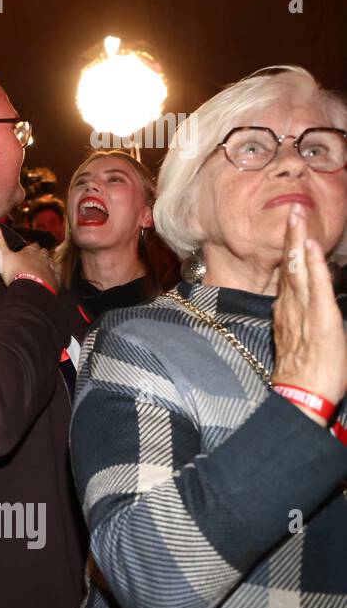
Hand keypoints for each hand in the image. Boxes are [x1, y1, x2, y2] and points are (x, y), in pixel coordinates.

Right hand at [0, 226, 58, 290]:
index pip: (32, 246)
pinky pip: (56, 276)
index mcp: (30, 252)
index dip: (31, 246)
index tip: (29, 246)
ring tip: (45, 264)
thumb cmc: (16, 272)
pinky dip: (54, 275)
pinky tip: (53, 277)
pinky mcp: (54, 281)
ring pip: (51, 263)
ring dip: (48, 263)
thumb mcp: (3, 256)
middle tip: (37, 254)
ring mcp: (49, 269)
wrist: (30, 288)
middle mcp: (41, 258)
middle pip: (43, 253)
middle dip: (40, 253)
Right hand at [272, 204, 346, 420]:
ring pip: (299, 270)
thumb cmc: (303, 377)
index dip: (290, 253)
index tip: (291, 231)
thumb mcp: (297, 344)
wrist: (301, 396)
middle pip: (291, 267)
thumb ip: (295, 323)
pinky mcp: (321, 319)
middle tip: (293, 212)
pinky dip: (312, 265)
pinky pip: (315, 286)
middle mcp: (291, 308)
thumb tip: (294, 313)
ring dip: (299, 242)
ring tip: (298, 219)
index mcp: (287, 314)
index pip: (289, 277)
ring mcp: (304, 311)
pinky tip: (310, 247)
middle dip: (291, 238)